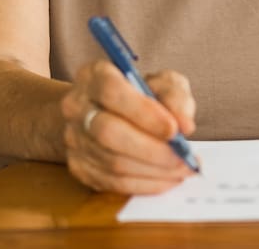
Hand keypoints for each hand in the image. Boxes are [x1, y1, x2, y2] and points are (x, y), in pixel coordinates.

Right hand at [60, 60, 197, 193]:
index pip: (112, 93)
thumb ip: (175, 96)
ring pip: (111, 162)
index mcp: (94, 75)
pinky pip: (112, 183)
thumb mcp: (161, 82)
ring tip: (182, 169)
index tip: (174, 129)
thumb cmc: (138, 94)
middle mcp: (76, 106)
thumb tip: (185, 126)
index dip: (143, 113)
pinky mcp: (78, 166)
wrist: (104, 111)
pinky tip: (166, 179)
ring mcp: (73, 138)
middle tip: (182, 158)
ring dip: (153, 171)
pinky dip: (144, 184)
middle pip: (108, 132)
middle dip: (151, 149)